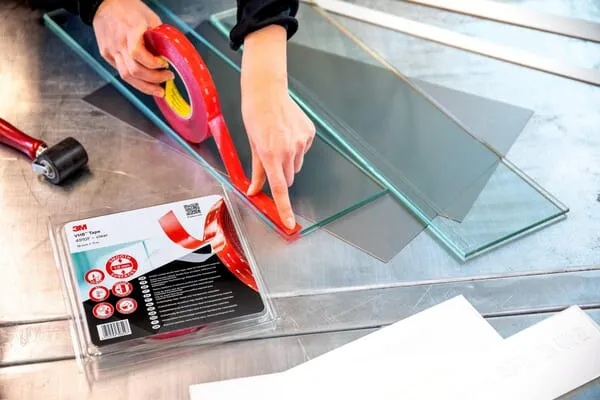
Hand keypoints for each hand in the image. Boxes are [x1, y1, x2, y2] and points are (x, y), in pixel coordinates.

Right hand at [92, 0, 173, 96]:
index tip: (165, 65)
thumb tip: (169, 54)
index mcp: (130, 31)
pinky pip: (121, 72)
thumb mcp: (149, 18)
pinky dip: (135, 80)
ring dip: (145, 86)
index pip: (138, 54)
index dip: (153, 64)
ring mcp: (110, 51)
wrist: (103, 3)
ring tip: (158, 90)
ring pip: (127, 76)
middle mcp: (118, 44)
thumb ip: (158, 37)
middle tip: (167, 79)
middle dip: (154, 79)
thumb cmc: (128, 8)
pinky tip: (146, 82)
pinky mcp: (106, 55)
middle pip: (134, 71)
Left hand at [241, 26, 314, 229]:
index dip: (284, 208)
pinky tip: (288, 133)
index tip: (289, 223)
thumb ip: (257, 171)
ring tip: (279, 141)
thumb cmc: (255, 116)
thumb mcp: (252, 145)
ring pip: (296, 165)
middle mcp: (289, 150)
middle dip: (280, 175)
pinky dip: (297, 147)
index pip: (279, 189)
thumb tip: (254, 190)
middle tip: (271, 158)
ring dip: (288, 161)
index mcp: (271, 155)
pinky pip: (304, 150)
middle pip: (288, 178)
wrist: (267, 91)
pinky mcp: (310, 134)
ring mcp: (302, 142)